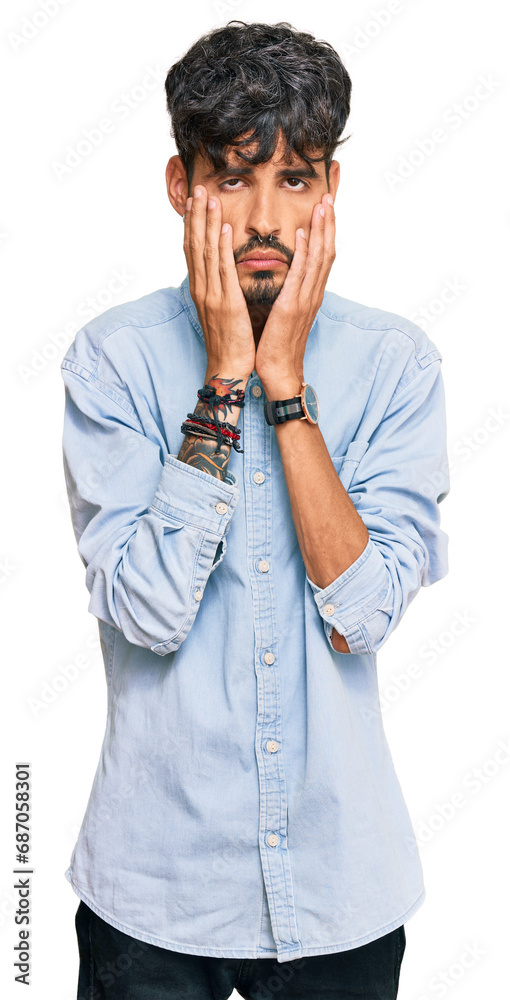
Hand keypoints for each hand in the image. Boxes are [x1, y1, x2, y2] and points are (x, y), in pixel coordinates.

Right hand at [184, 186, 254, 380]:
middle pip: (194, 245)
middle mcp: (202, 289)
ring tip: (208, 197)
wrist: (229, 368)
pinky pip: (222, 271)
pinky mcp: (226, 304)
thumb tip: (222, 271)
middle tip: (197, 188)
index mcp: (201, 290)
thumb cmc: (229, 342)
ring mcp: (211, 296)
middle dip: (196, 215)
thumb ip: (220, 288)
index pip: (192, 250)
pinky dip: (221, 248)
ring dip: (207, 222)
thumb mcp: (221, 310)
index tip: (194, 201)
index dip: (192, 224)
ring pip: (206, 252)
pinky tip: (223, 228)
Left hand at [255, 193, 335, 397]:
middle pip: (327, 251)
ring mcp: (305, 300)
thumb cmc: (278, 346)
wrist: (279, 372)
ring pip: (319, 258)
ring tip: (323, 205)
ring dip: (322, 229)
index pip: (323, 256)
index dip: (326, 231)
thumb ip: (289, 293)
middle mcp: (313, 294)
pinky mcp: (292, 307)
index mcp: (310, 295)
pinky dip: (305, 252)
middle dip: (329, 223)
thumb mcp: (285, 313)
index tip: (326, 208)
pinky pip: (301, 275)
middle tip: (329, 196)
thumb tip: (285, 275)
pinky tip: (303, 234)